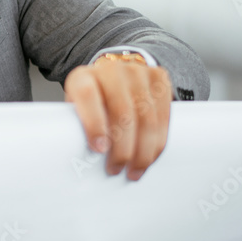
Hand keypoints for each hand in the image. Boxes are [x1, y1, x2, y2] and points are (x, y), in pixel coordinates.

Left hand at [64, 60, 171, 180]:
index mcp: (84, 77)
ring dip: (142, 151)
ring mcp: (137, 72)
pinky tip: (149, 156)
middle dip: (122, 149)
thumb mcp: (77, 108)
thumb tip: (83, 158)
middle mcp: (111, 70)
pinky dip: (157, 142)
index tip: (99, 149)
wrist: (113, 75)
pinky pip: (163, 117)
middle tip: (116, 168)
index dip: (94, 124)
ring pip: (146, 118)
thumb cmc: (93, 99)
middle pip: (122, 113)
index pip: (87, 96)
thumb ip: (79, 126)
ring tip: (134, 170)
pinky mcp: (159, 78)